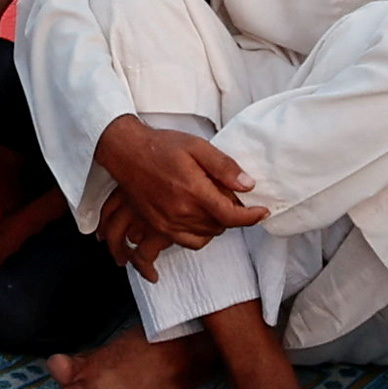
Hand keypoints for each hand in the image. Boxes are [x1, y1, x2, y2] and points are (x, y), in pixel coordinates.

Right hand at [90, 117, 266, 259]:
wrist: (126, 153)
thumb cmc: (160, 147)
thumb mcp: (197, 146)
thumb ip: (224, 167)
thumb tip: (248, 185)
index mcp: (193, 191)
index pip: (231, 216)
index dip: (251, 217)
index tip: (262, 212)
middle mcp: (181, 212)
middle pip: (221, 226)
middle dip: (233, 214)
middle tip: (230, 195)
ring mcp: (168, 223)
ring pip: (207, 235)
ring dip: (217, 223)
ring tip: (214, 203)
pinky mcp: (159, 227)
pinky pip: (189, 242)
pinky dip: (201, 234)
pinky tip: (200, 217)